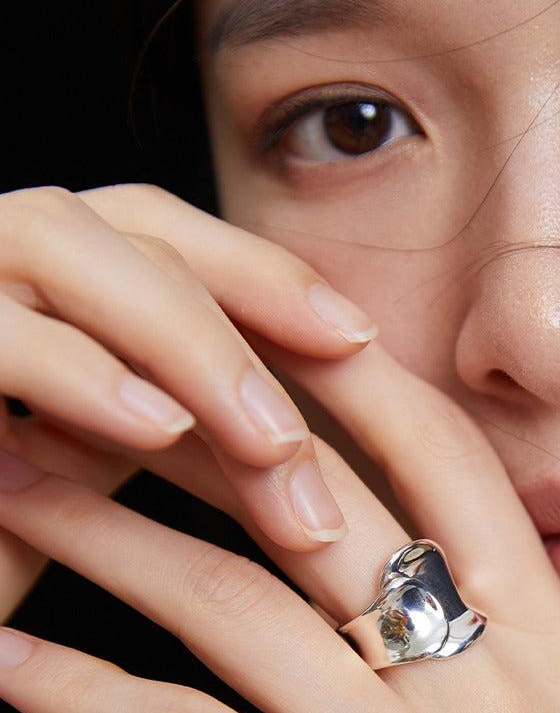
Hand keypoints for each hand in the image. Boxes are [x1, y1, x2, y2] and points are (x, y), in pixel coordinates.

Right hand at [0, 184, 377, 617]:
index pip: (171, 240)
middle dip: (244, 300)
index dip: (264, 274)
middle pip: (134, 224)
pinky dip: (74, 370)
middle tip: (346, 376)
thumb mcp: (88, 487)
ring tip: (270, 437)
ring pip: (61, 242)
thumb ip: (183, 453)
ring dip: (180, 335)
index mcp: (43, 287)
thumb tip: (320, 469)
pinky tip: (153, 428)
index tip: (362, 338)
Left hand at [0, 340, 559, 712]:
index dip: (347, 377)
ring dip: (107, 542)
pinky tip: (12, 664)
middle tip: (88, 391)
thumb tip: (381, 596)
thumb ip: (492, 671)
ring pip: (236, 608)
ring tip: (17, 496)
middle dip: (188, 437)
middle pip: (317, 514)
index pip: (450, 466)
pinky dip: (82, 694)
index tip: (255, 314)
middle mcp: (499, 687)